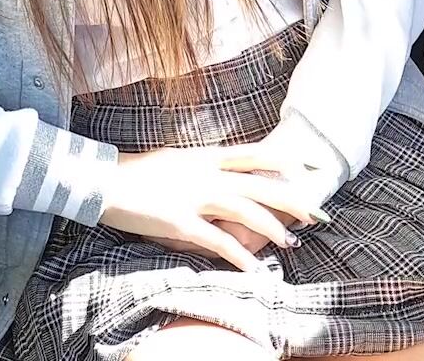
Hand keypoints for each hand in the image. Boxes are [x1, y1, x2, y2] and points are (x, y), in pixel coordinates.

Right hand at [97, 144, 324, 271]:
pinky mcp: (181, 223)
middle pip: (259, 185)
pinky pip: (218, 242)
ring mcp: (195, 198)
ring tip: (292, 242)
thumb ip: (204, 164)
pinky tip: (256, 268)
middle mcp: (206, 174)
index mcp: (206, 156)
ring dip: (272, 229)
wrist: (106, 181)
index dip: (283, 160)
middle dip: (291, 200)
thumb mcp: (178, 159)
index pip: (254, 154)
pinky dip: (240, 256)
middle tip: (316, 213)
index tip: (308, 165)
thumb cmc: (140, 172)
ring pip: (245, 212)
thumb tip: (223, 166)